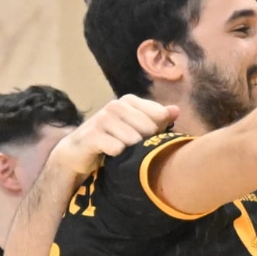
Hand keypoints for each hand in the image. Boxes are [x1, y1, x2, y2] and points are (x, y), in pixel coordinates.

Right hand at [52, 95, 176, 175]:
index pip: (159, 114)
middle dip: (144, 142)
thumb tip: (176, 110)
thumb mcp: (137, 128)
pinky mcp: (92, 134)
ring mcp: (102, 118)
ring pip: (134, 139)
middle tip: (130, 147)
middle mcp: (115, 105)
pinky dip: (117, 155)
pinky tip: (109, 154)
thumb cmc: (113, 140)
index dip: (157, 131)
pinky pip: (117, 148)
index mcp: (129, 101)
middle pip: (149, 128)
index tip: (144, 137)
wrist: (80, 152)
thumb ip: (158, 119)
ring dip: (130, 151)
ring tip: (120, 151)